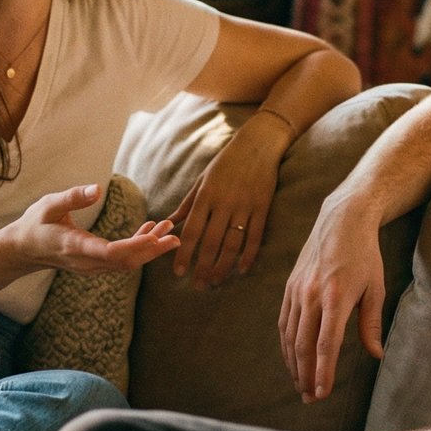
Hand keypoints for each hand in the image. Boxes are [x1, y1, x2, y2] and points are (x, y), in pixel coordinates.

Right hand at [11, 184, 178, 275]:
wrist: (23, 250)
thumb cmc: (35, 224)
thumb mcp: (49, 205)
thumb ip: (72, 197)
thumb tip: (97, 188)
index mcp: (74, 246)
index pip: (109, 252)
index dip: (134, 246)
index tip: (155, 238)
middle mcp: (86, 262)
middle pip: (125, 262)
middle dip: (152, 249)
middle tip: (175, 236)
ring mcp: (91, 266)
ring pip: (126, 263)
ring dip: (149, 249)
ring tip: (169, 231)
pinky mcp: (95, 264)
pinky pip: (121, 260)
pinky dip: (138, 248)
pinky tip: (150, 232)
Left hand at [168, 117, 284, 288]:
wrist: (257, 145)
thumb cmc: (225, 163)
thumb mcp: (202, 180)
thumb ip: (187, 204)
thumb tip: (168, 221)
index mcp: (206, 196)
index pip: (192, 231)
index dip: (184, 254)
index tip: (178, 272)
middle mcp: (224, 203)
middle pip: (212, 242)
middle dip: (203, 266)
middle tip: (198, 285)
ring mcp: (244, 206)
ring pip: (232, 243)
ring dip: (223, 266)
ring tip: (216, 281)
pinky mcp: (262, 208)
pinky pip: (255, 237)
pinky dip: (249, 255)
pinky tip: (242, 269)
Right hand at [279, 200, 385, 401]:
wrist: (341, 220)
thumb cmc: (364, 255)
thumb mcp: (375, 287)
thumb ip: (371, 323)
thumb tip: (376, 355)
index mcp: (336, 297)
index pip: (326, 345)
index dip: (323, 373)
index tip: (322, 393)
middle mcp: (311, 295)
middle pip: (303, 345)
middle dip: (305, 376)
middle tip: (310, 398)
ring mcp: (297, 290)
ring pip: (289, 336)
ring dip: (293, 364)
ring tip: (300, 385)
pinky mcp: (289, 286)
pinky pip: (283, 321)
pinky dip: (286, 344)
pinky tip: (292, 358)